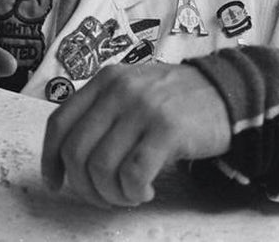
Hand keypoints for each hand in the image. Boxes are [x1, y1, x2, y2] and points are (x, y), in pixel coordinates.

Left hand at [41, 63, 230, 207]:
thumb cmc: (176, 101)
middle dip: (85, 186)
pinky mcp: (167, 129)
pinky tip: (145, 190)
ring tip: (130, 194)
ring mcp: (143, 108)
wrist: (228, 92)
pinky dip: (133, 192)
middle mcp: (119, 89)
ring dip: (111, 194)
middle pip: (76, 151)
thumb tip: (70, 159)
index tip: (56, 182)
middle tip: (104, 197)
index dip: (50, 159)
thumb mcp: (133, 90)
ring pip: (101, 167)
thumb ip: (103, 111)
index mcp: (105, 80)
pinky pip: (132, 174)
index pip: (59, 122)